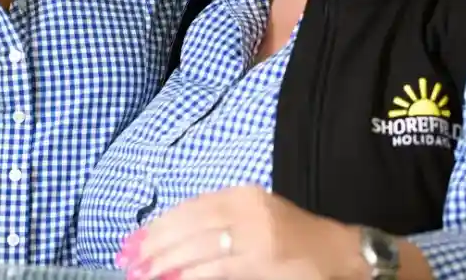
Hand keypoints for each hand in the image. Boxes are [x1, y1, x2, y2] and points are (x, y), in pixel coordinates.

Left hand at [117, 185, 362, 279]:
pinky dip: (190, 274)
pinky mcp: (260, 261)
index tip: (133, 241)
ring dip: (165, 263)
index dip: (159, 225)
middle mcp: (246, 209)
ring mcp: (254, 235)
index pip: (189, 208)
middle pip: (188, 226)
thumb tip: (171, 239)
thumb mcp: (255, 214)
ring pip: (197, 248)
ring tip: (143, 275)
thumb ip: (218, 221)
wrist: (336, 252)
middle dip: (155, 246)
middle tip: (129, 262)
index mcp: (241, 194)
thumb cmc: (292, 235)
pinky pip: (216, 269)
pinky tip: (172, 279)